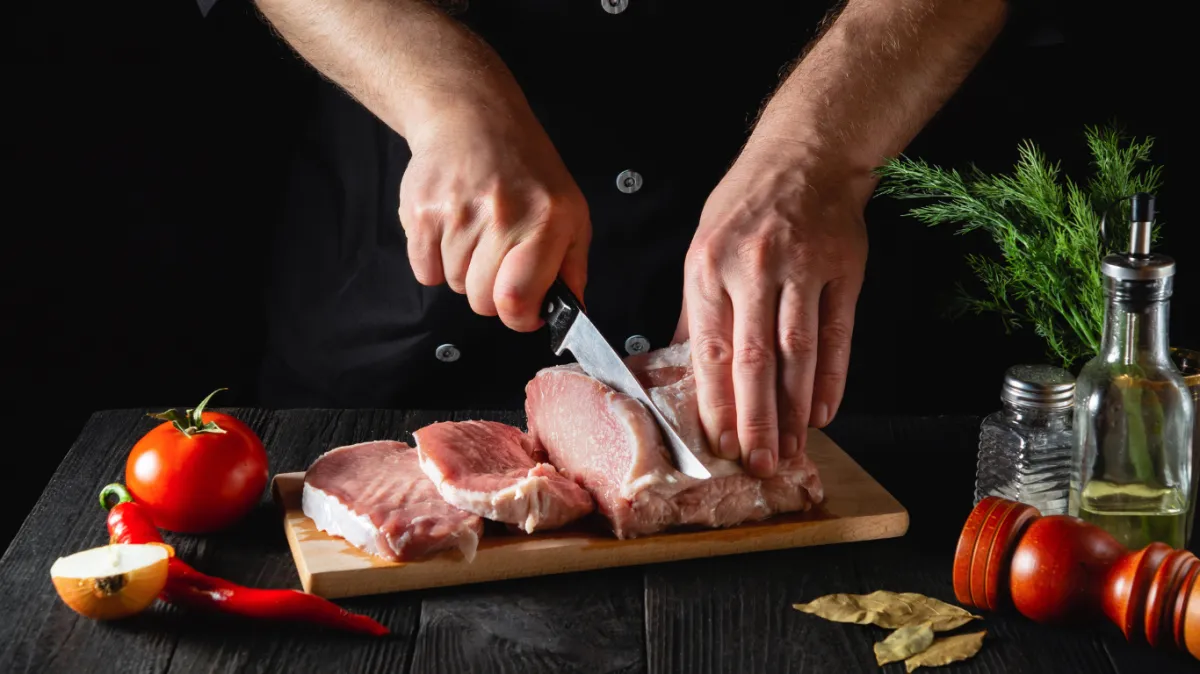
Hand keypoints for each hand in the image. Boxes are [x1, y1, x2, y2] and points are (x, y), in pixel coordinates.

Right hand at [399, 100, 590, 331]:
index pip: (517, 298)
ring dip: (464, 270)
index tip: (522, 310)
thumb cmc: (525, 168)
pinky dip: (435, 261)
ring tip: (475, 231)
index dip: (519, 317)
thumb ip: (572, 266)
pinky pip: (424, 272)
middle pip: (482, 301)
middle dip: (490, 291)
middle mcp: (501, 216)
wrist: (473, 117)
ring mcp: (456, 213)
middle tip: (497, 257)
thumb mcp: (570, 210)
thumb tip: (573, 312)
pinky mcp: (421, 212)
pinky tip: (450, 229)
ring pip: (454, 285)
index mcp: (545, 221)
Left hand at [675, 138, 869, 477]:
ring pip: (799, 352)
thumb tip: (678, 366)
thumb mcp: (703, 247)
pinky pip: (838, 334)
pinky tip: (826, 411)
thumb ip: (696, 311)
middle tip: (759, 461)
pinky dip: (833, 377)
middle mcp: (754, 269)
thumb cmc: (746, 205)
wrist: (805, 154)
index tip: (720, 442)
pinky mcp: (843, 270)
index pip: (711, 348)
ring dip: (797, 408)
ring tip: (793, 448)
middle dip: (757, 418)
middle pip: (755, 358)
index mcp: (709, 267)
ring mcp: (803, 269)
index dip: (716, 401)